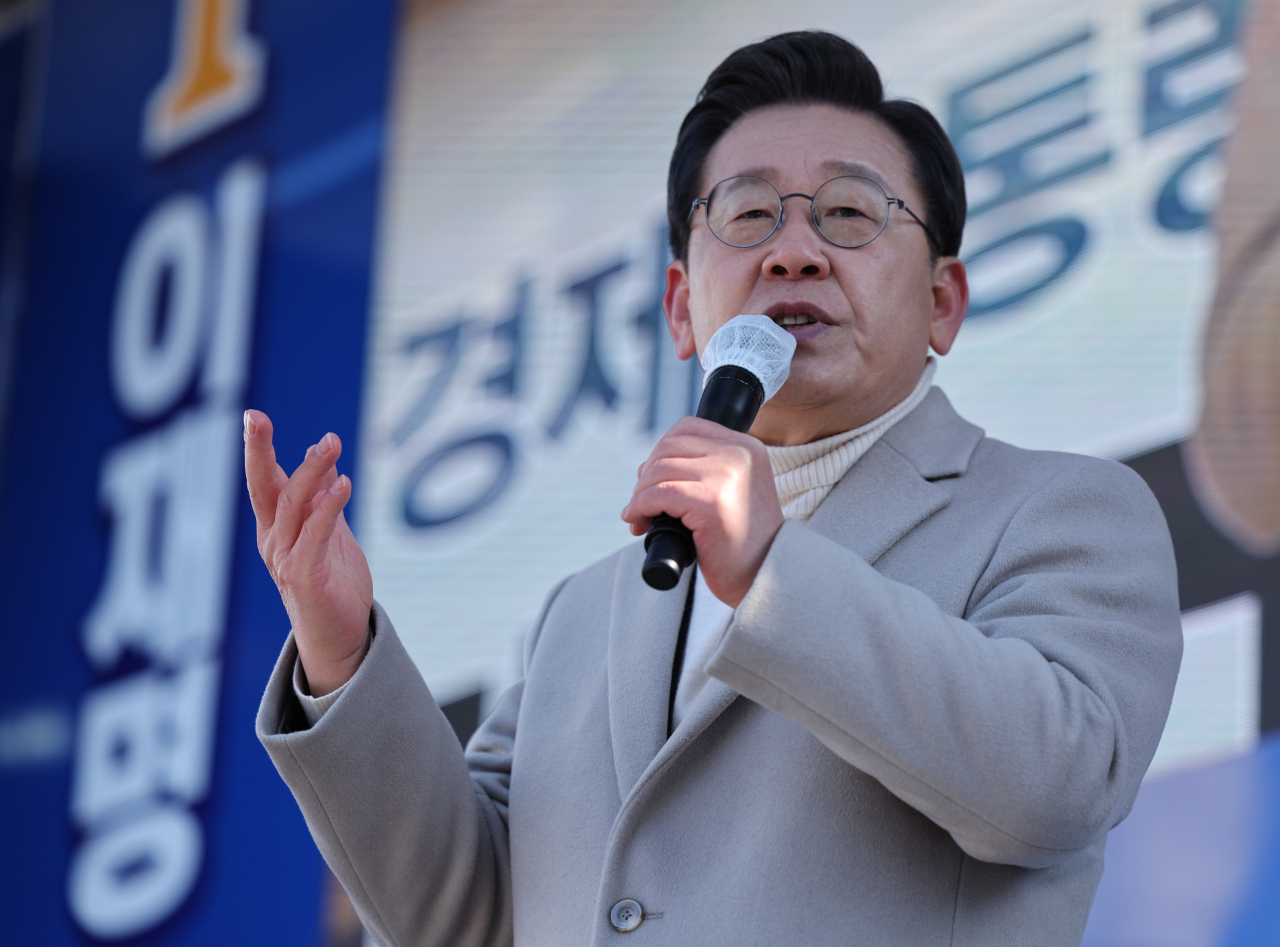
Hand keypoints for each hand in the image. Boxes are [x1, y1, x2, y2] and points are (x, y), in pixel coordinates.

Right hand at [244, 409, 372, 695]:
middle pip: (264, 489)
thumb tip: (325, 459)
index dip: (258, 449)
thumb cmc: (334, 587)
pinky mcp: (305, 579)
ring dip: (311, 472)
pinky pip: (315, 537)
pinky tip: (344, 485)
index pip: (264, 482)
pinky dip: (328, 508)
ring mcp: (286, 561)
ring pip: (292, 507)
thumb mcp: (331, 534)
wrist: (341, 639)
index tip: (253, 415)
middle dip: (258, 452)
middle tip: (257, 417)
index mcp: (277, 530)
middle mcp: (274, 542)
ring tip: (329, 443)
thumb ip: (325, 500)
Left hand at [621, 416, 783, 607]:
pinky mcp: (711, 502)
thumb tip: (648, 467)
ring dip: (639, 495)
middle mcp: (739, 454)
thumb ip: (704, 470)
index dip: (660, 452)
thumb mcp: (732, 491)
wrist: (765, 576)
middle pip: (668, 447)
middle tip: (641, 504)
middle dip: (646, 475)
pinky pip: (659, 494)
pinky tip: (638, 522)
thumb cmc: (742, 543)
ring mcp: (726, 476)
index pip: (688, 428)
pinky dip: (640, 507)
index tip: (651, 480)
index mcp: (746, 447)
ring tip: (640, 517)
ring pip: (659, 470)